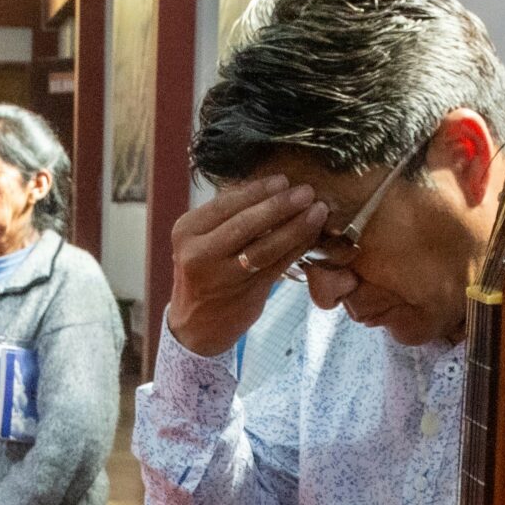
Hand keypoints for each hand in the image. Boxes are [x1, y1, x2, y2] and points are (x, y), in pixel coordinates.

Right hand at [166, 173, 329, 357]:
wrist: (196, 325)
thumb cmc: (205, 273)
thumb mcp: (202, 241)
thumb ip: (228, 217)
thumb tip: (272, 187)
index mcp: (186, 232)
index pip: (225, 204)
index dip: (257, 190)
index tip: (282, 180)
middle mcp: (200, 254)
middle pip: (245, 224)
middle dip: (280, 205)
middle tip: (306, 192)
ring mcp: (223, 276)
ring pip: (265, 246)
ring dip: (296, 227)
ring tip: (317, 211)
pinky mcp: (246, 293)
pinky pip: (277, 265)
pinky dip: (297, 248)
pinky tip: (312, 236)